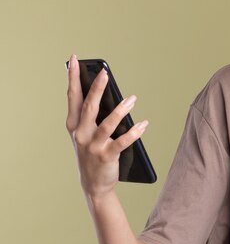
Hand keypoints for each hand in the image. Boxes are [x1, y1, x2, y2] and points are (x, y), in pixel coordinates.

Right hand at [66, 55, 147, 196]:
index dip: (73, 77)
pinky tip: (143, 124)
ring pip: (107, 124)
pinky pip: (122, 142)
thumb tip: (103, 91)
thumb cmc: (91, 152)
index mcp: (74, 124)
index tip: (75, 59)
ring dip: (121, 110)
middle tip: (105, 72)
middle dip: (97, 88)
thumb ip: (91, 114)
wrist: (93, 184)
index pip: (72, 96)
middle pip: (89, 106)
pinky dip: (134, 133)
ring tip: (132, 98)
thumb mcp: (86, 133)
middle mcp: (80, 133)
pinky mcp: (106, 156)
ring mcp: (92, 145)